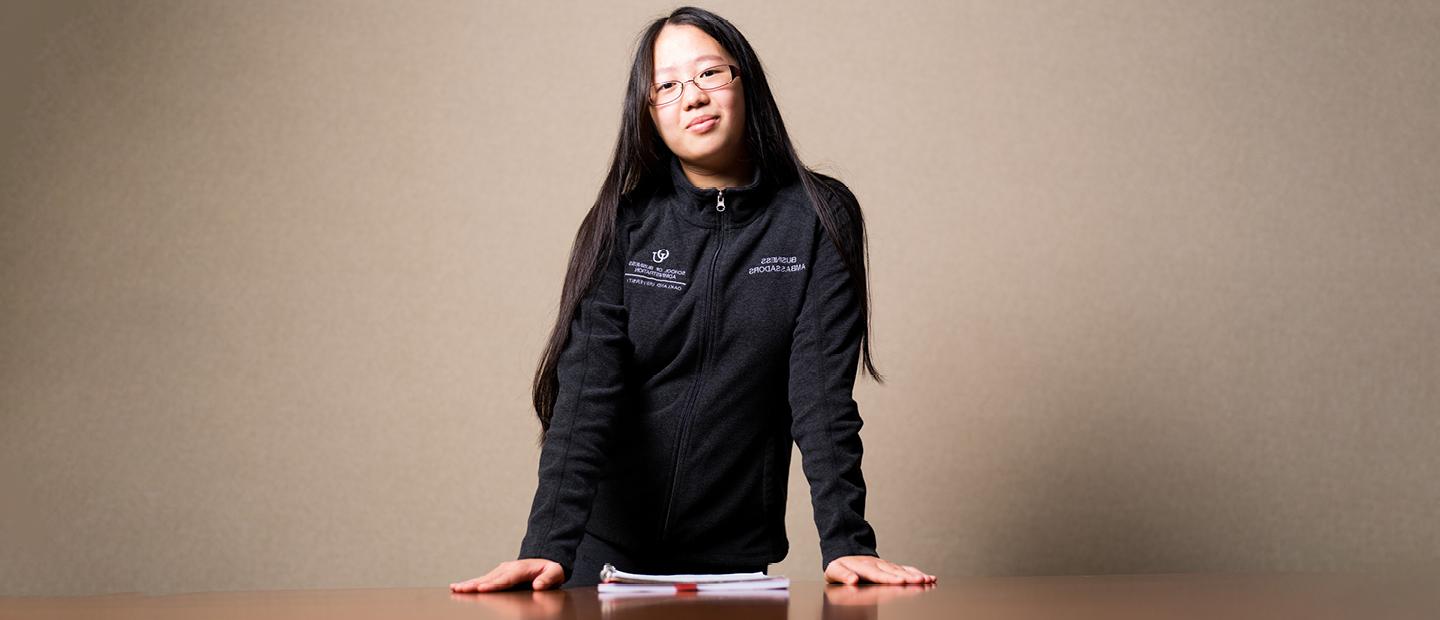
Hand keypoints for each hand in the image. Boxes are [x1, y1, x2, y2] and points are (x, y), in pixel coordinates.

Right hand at [450, 559, 565, 592]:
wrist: (546, 560)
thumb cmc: (551, 569)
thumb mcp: (556, 572)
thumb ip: (548, 579)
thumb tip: (538, 585)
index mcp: (520, 569)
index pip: (505, 579)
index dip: (493, 584)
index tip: (481, 588)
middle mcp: (508, 568)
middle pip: (489, 578)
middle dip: (474, 584)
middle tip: (460, 589)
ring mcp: (501, 570)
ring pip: (483, 578)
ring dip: (468, 583)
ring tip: (455, 588)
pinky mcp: (498, 573)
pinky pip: (482, 579)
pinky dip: (470, 583)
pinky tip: (458, 587)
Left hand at [825, 555, 935, 584]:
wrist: (845, 552)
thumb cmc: (840, 566)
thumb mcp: (835, 570)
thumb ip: (844, 575)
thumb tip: (852, 580)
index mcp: (864, 567)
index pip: (878, 575)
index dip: (890, 578)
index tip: (901, 581)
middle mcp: (878, 565)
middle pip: (895, 572)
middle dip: (908, 577)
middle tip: (921, 581)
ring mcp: (886, 565)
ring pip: (903, 570)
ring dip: (916, 575)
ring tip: (928, 580)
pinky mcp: (891, 567)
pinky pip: (906, 569)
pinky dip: (918, 573)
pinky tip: (929, 578)